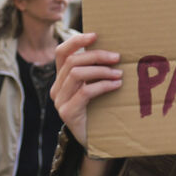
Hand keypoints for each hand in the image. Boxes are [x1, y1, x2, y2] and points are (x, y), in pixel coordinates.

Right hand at [50, 31, 122, 148]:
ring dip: (101, 71)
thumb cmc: (98, 109)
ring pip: (77, 74)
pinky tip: (116, 84)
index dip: (77, 41)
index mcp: (61, 78)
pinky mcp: (67, 112)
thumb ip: (96, 71)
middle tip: (117, 57)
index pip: (62, 52)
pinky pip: (84, 91)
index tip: (95, 35)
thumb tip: (114, 50)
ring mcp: (59, 101)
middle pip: (73, 61)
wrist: (94, 140)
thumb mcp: (94, 86)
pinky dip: (103, 85)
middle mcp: (57, 88)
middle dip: (97, 56)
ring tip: (119, 73)